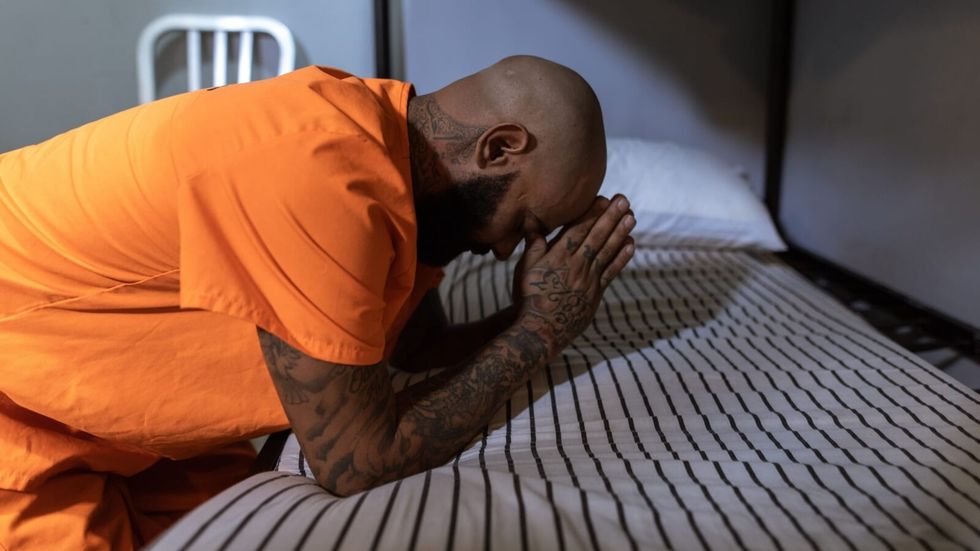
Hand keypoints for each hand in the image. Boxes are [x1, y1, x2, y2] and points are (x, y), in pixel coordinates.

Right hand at [513, 194, 635, 355]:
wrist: (540, 330)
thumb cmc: (528, 297)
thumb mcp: (524, 268)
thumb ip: (533, 244)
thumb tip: (532, 221)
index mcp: (558, 257)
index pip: (578, 229)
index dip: (591, 212)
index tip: (603, 198)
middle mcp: (576, 265)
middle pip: (596, 236)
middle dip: (611, 216)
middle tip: (624, 200)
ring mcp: (588, 279)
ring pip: (607, 251)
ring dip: (621, 232)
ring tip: (632, 216)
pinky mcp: (596, 293)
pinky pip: (612, 271)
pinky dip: (622, 257)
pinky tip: (631, 244)